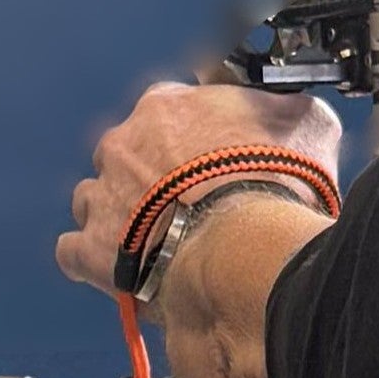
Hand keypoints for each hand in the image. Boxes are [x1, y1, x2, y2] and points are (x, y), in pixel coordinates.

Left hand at [54, 81, 341, 292]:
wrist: (242, 249)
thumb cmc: (273, 185)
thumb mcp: (306, 126)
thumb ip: (287, 110)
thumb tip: (296, 108)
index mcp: (168, 107)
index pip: (168, 109)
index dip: (189, 136)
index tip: (206, 157)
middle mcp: (125, 143)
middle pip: (124, 152)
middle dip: (147, 176)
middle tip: (184, 204)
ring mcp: (103, 196)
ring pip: (94, 198)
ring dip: (116, 215)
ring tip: (151, 240)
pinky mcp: (91, 249)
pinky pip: (73, 250)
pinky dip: (91, 260)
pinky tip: (118, 270)